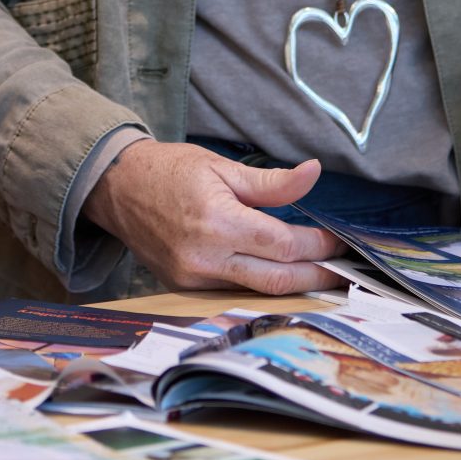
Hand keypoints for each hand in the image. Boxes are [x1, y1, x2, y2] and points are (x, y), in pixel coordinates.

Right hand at [83, 140, 341, 293]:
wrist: (117, 188)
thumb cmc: (170, 171)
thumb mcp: (222, 167)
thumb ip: (272, 182)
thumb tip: (314, 173)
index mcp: (218, 222)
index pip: (283, 245)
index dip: (317, 245)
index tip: (338, 240)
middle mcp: (205, 258)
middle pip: (278, 280)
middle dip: (316, 276)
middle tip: (343, 271)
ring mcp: (193, 278)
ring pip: (258, 291)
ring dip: (293, 284)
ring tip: (320, 274)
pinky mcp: (184, 288)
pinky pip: (233, 291)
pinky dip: (260, 283)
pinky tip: (280, 275)